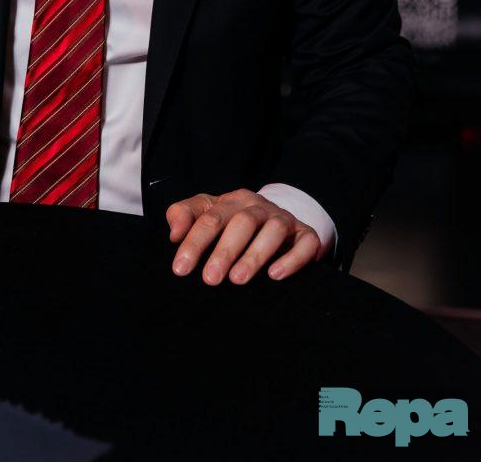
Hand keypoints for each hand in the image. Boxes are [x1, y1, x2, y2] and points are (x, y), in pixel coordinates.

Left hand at [166, 188, 323, 285]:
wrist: (280, 225)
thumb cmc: (235, 223)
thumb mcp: (208, 214)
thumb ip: (185, 215)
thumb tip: (173, 233)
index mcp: (232, 201)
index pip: (210, 217)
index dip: (194, 242)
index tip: (180, 268)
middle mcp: (259, 207)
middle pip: (242, 222)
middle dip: (225, 250)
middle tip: (209, 279)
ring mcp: (285, 219)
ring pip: (273, 229)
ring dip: (255, 254)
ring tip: (238, 279)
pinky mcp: (307, 235)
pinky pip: (305, 243)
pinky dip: (291, 259)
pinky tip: (275, 275)